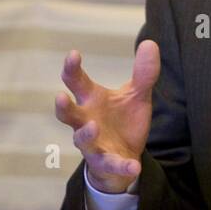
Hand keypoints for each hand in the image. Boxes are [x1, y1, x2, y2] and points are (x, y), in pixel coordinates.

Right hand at [54, 40, 158, 193]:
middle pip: (68, 114)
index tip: (73, 54)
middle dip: (63, 107)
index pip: (76, 82)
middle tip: (60, 96)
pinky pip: (112, 164)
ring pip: (83, 140)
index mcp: (91, 100)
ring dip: (86, 133)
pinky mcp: (107, 163)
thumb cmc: (122, 121)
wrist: (126, 157)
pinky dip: (122, 165)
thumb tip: (150, 43)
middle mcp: (86, 121)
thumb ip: (143, 73)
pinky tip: (134, 166)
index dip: (71, 69)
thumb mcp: (136, 95)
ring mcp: (93, 144)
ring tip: (93, 126)